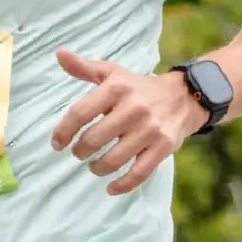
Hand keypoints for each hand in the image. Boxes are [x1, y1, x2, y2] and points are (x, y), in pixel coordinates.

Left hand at [50, 49, 209, 195]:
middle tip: (79, 153)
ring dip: (97, 168)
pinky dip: (122, 185)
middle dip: (80, 151)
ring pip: (113, 159)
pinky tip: (111, 188)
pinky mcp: (163, 147)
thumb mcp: (112, 73)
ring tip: (93, 166)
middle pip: (94, 139)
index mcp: (116, 88)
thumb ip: (84, 67)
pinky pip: (139, 173)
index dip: (63, 131)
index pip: (80, 113)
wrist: (184, 96)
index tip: (57, 143)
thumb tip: (59, 53)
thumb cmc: (138, 87)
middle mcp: (133, 108)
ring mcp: (149, 129)